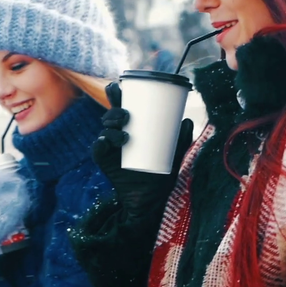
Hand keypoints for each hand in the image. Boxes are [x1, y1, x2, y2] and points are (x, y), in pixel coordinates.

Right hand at [92, 82, 193, 220]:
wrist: (152, 200)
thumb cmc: (163, 174)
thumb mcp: (175, 155)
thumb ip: (182, 139)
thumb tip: (187, 120)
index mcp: (133, 128)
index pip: (123, 106)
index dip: (118, 94)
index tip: (120, 86)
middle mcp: (118, 135)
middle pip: (111, 115)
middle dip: (114, 108)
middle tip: (126, 114)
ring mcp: (111, 149)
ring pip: (104, 130)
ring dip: (110, 125)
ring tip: (125, 133)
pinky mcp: (105, 163)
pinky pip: (98, 149)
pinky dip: (101, 143)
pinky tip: (108, 142)